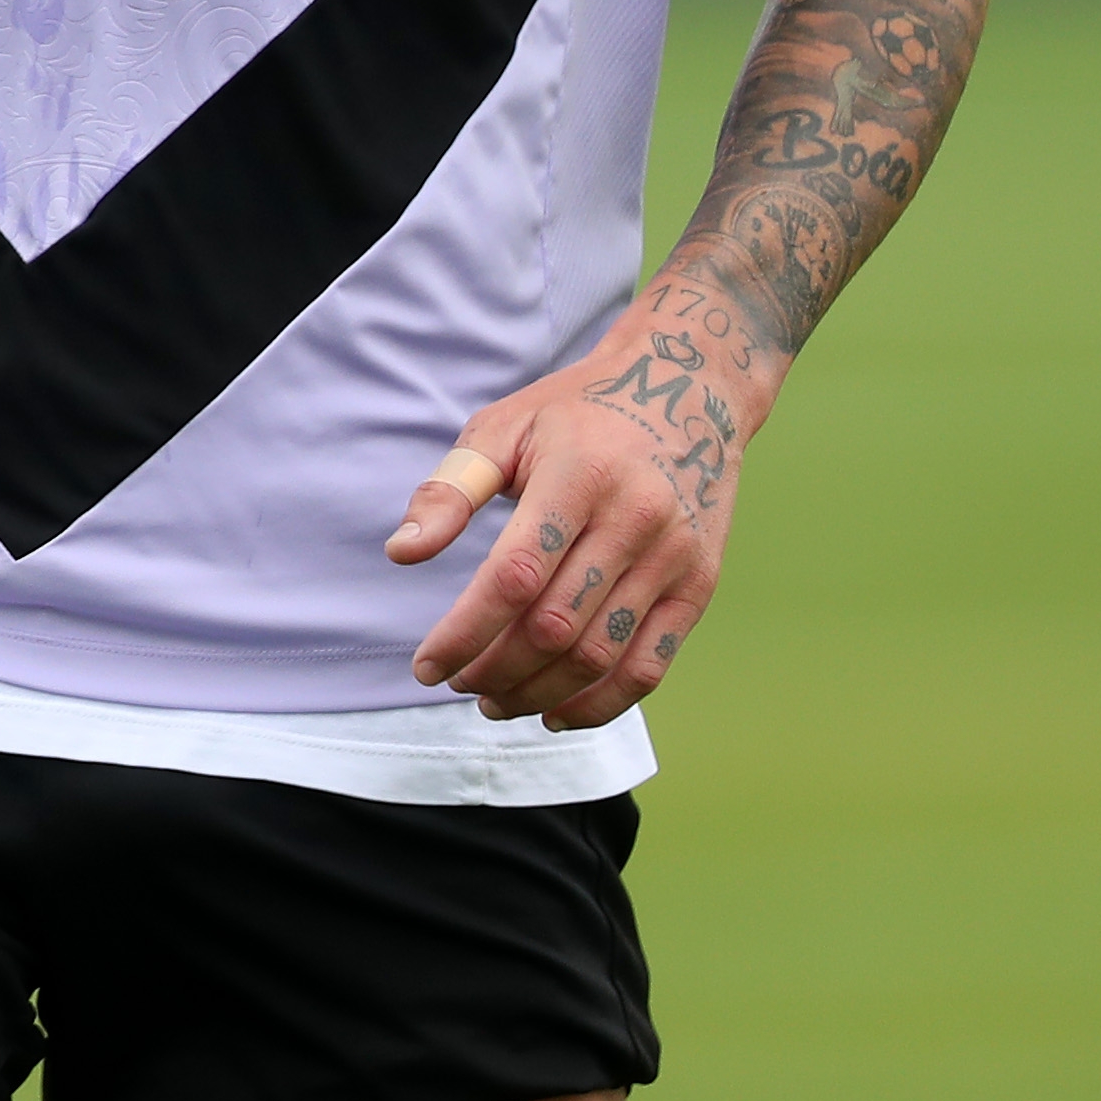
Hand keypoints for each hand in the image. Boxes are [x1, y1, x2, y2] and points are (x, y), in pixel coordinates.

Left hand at [385, 301, 756, 727]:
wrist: (690, 388)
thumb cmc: (578, 412)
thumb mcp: (505, 426)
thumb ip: (450, 489)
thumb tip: (401, 553)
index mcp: (579, 474)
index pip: (514, 576)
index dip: (465, 632)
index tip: (426, 667)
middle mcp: (635, 517)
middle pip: (555, 626)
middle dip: (495, 670)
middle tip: (459, 683)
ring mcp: (674, 556)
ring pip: (600, 657)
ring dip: (539, 695)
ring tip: (496, 702)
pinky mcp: (699, 585)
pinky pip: (650, 666)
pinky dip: (600, 705)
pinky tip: (556, 713)